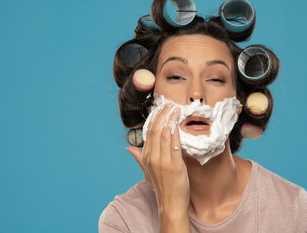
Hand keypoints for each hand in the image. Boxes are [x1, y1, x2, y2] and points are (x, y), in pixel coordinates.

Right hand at [127, 104, 190, 231]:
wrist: (170, 204)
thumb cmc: (161, 186)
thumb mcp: (147, 171)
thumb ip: (138, 158)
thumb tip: (129, 148)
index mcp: (146, 157)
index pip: (148, 132)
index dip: (154, 118)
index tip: (160, 107)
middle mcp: (152, 157)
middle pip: (156, 130)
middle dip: (162, 114)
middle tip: (169, 103)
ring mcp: (163, 161)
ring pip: (164, 134)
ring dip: (170, 119)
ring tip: (175, 108)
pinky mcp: (175, 166)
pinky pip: (175, 145)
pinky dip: (176, 132)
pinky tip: (177, 123)